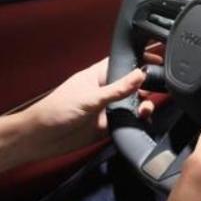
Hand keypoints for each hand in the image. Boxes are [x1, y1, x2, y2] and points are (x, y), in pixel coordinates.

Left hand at [22, 59, 145, 159]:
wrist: (41, 139)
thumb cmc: (57, 110)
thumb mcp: (90, 97)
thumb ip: (118, 88)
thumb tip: (140, 74)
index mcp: (99, 75)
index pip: (124, 62)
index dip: (140, 60)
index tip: (159, 62)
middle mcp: (106, 90)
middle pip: (134, 85)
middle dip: (147, 88)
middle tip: (155, 91)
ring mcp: (108, 108)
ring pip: (134, 104)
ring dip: (144, 106)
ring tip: (145, 111)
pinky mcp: (109, 125)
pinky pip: (129, 121)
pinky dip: (138, 122)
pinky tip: (142, 121)